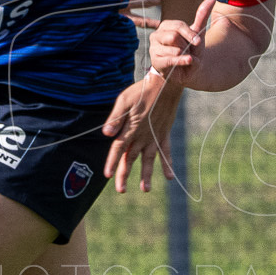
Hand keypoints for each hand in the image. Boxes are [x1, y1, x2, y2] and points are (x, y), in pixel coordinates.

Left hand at [101, 71, 177, 193]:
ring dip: (146, 174)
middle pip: (131, 158)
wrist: (165, 84)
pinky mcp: (164, 134)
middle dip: (125, 174)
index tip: (107, 176)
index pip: (118, 148)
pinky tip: (169, 177)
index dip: (112, 162)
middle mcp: (142, 136)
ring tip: (145, 189)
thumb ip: (115, 119)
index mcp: (130, 128)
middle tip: (120, 190)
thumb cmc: (141, 91)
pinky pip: (166, 152)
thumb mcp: (124, 100)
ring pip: (148, 159)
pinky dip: (167, 164)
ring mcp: (154, 136)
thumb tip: (106, 134)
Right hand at [149, 0, 215, 81]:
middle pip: (173, 36)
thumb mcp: (198, 33)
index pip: (177, 26)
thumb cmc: (191, 50)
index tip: (198, 42)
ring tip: (185, 57)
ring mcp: (154, 49)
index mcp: (166, 26)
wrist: (189, 70)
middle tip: (189, 51)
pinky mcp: (155, 62)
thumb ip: (202, 16)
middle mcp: (156, 35)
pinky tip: (188, 61)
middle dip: (186, 46)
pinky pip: (170, 60)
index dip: (190, 34)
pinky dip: (182, 61)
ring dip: (185, 55)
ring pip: (173, 49)